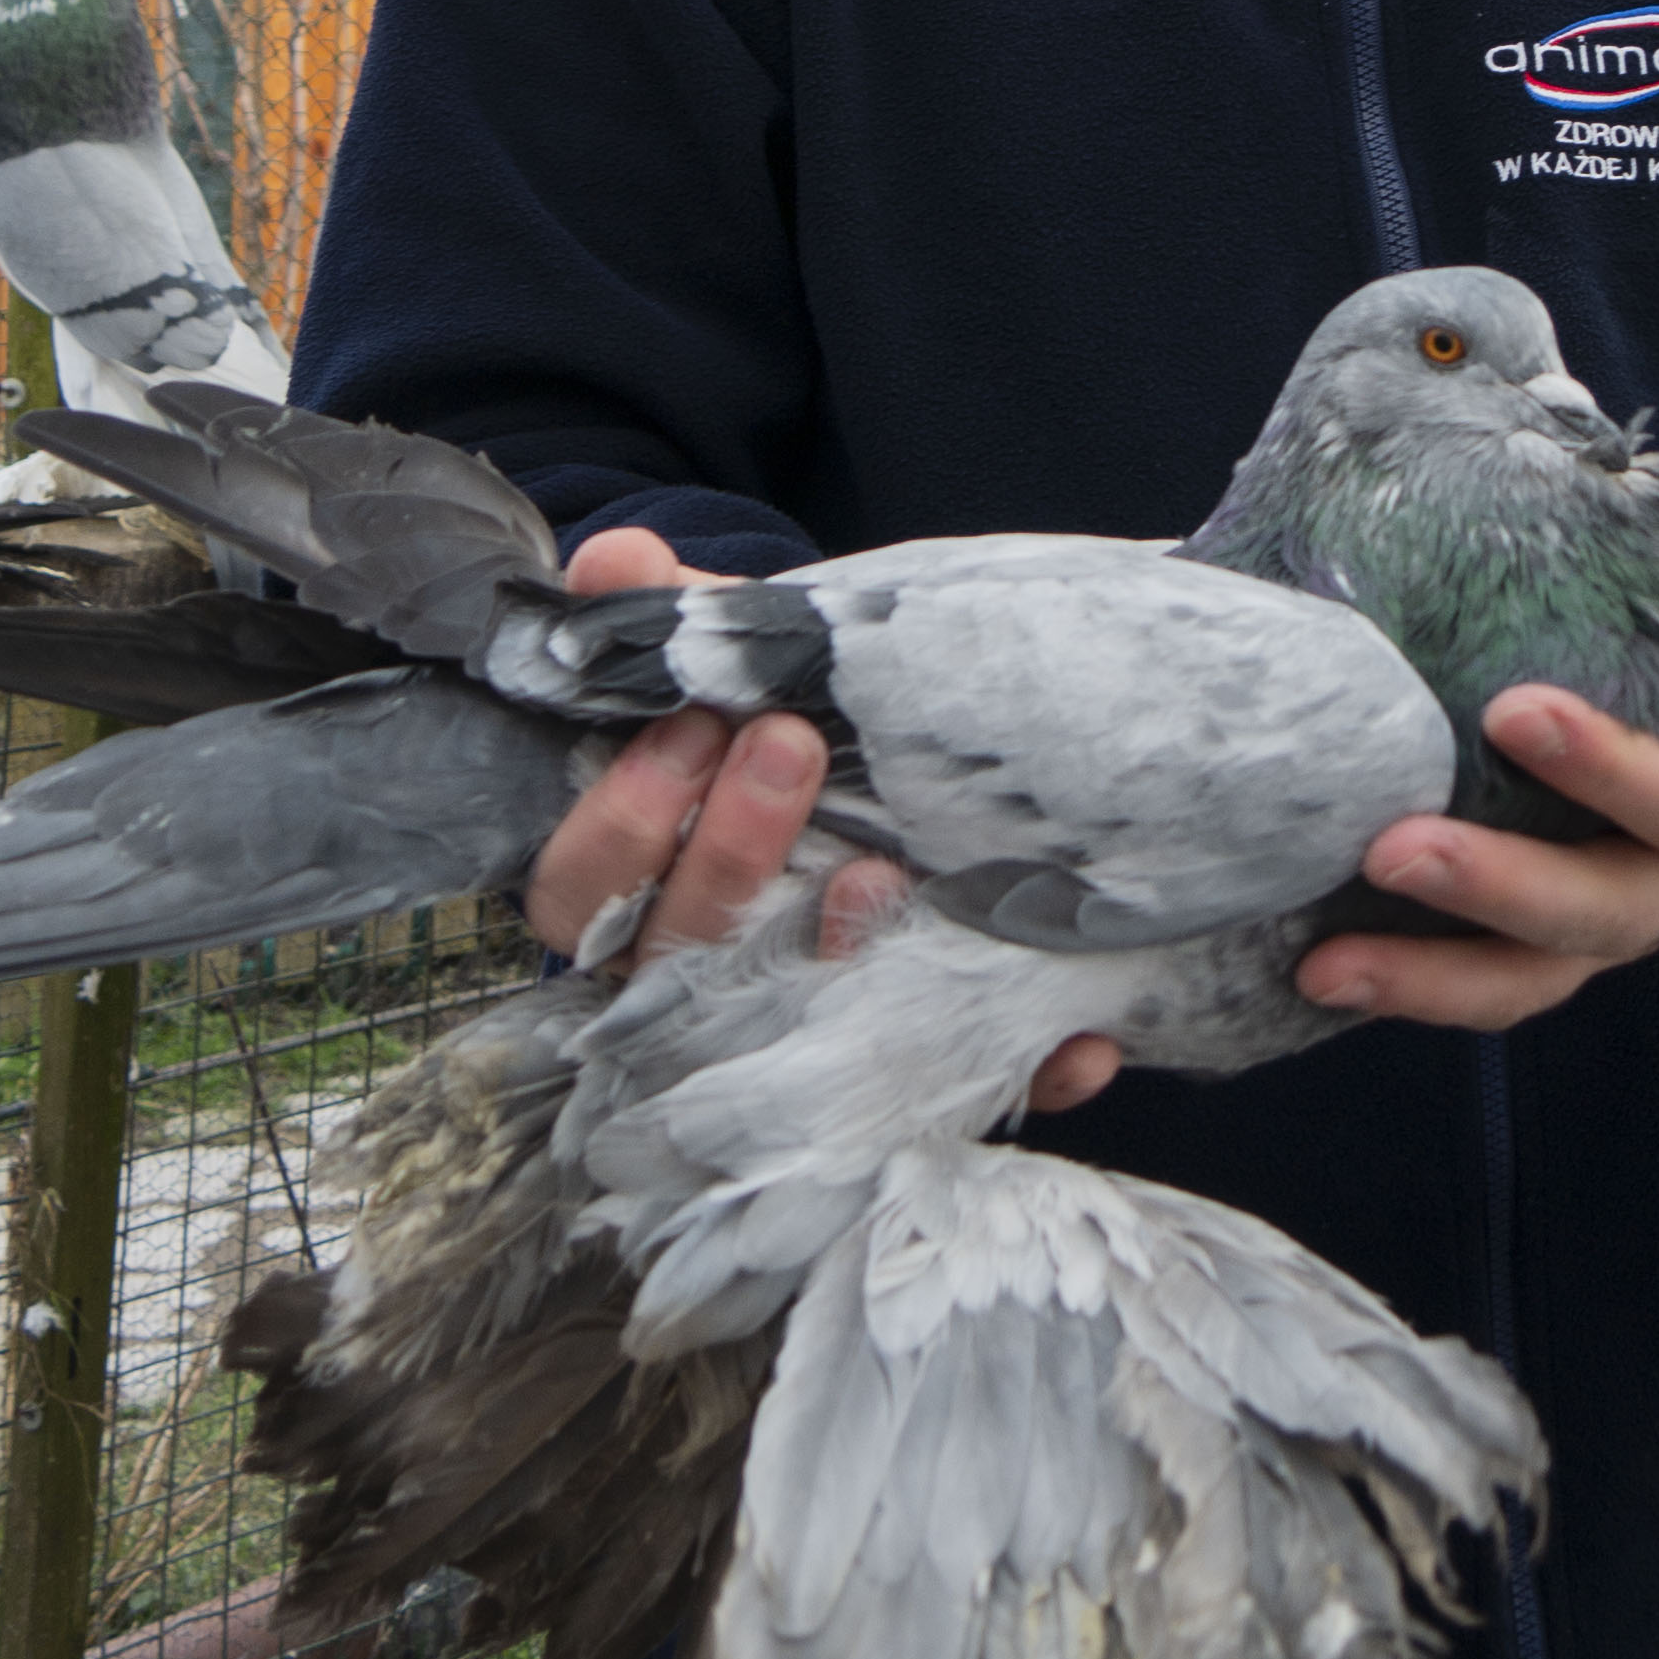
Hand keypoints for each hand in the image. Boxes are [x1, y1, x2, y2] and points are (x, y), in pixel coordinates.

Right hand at [518, 530, 1120, 1108]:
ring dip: (840, 958)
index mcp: (633, 887)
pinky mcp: (915, 1077)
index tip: (691, 727)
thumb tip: (613, 559)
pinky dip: (1024, 1069)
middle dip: (731, 853)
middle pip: (677, 957)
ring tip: (884, 875)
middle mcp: (697, 984)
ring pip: (799, 1036)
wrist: (905, 777)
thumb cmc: (787, 725)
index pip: (578, 887)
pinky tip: (1080, 1037)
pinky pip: (962, 1098)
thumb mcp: (740, 658)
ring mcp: (804, 1038)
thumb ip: (680, 612)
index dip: (623, 819)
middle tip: (792, 745)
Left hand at [1294, 492, 1658, 1034]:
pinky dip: (1407, 980)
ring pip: (1532, 976)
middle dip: (1498, 889)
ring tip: (1330, 954)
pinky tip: (1314, 957)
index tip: (1519, 709)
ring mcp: (1616, 923)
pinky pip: (1483, 976)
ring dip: (1430, 975)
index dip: (1616, 775)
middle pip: (1600, 917)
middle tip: (1391, 842)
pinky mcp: (1547, 934)